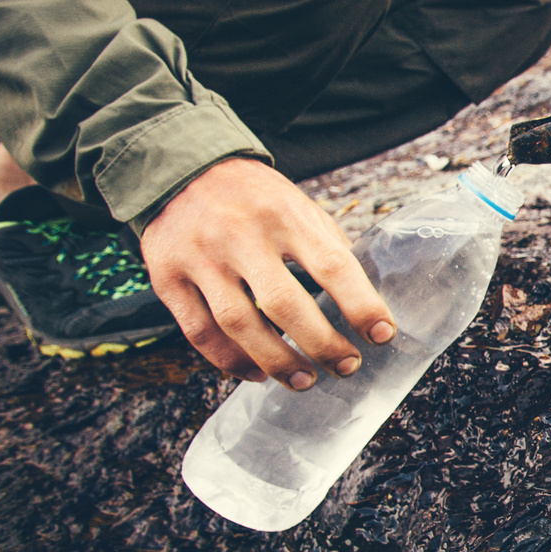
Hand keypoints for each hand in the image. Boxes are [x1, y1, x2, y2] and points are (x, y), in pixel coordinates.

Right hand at [140, 158, 395, 389]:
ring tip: (305, 381)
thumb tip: (364, 302)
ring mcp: (200, 258)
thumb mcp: (299, 206)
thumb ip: (326, 248)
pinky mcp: (168, 277)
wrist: (183, 170)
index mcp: (284, 215)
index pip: (331, 266)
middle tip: (347, 366)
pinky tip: (257, 372)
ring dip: (277, 362)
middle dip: (321, 344)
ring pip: (239, 324)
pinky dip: (231, 361)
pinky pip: (200, 333)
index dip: (361, 305)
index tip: (382, 334)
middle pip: (284, 303)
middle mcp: (240, 235)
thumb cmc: (255, 198)